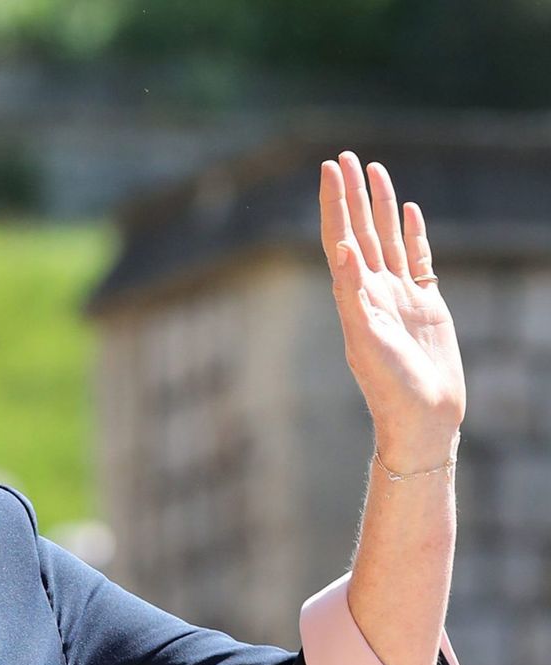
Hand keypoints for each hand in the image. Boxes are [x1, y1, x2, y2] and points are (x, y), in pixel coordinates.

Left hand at [319, 152, 465, 470]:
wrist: (422, 417)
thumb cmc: (390, 386)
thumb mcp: (367, 340)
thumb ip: (354, 295)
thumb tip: (342, 250)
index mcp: (353, 295)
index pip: (339, 238)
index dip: (334, 204)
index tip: (328, 169)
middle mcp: (372, 290)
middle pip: (359, 229)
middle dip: (351, 194)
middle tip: (344, 156)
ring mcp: (399, 295)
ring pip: (388, 238)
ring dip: (380, 205)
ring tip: (374, 170)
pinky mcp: (426, 304)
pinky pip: (417, 258)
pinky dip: (411, 233)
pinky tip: (408, 211)